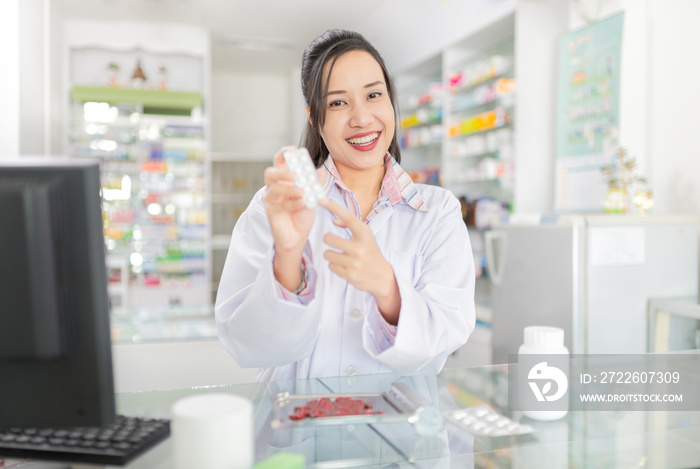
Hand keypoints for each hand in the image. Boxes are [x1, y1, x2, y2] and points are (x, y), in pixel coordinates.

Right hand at [264, 146, 316, 291]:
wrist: (298, 235)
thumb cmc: (302, 213)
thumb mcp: (312, 196)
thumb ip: (315, 184)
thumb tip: (320, 170)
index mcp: (284, 179)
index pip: (280, 162)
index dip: (284, 154)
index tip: (293, 150)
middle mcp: (274, 187)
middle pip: (270, 173)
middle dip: (282, 171)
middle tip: (295, 174)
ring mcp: (271, 199)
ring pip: (273, 188)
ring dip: (289, 189)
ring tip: (303, 191)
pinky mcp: (271, 211)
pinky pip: (279, 205)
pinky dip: (293, 203)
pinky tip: (303, 203)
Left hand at [320, 199, 400, 322]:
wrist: (382, 277)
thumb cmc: (370, 252)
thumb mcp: (365, 236)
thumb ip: (350, 226)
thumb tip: (335, 221)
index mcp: (365, 235)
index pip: (348, 217)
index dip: (334, 207)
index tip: (322, 199)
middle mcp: (359, 247)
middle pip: (328, 238)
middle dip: (328, 240)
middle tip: (335, 243)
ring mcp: (354, 262)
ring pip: (328, 254)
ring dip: (331, 255)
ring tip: (342, 256)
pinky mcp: (349, 275)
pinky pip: (331, 266)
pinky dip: (335, 266)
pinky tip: (345, 266)